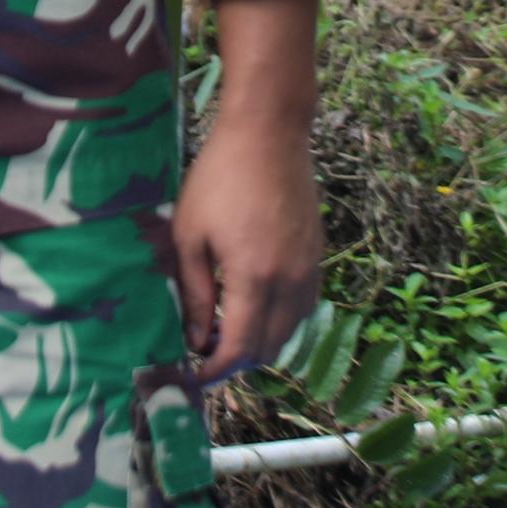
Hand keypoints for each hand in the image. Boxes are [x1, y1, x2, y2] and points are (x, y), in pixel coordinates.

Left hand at [169, 94, 324, 379]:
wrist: (269, 134)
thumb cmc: (219, 178)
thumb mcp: (189, 234)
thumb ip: (193, 292)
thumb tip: (195, 338)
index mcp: (254, 277)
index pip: (239, 349)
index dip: (215, 371)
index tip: (193, 373)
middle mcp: (289, 281)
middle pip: (267, 349)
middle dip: (235, 360)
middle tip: (204, 349)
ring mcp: (308, 269)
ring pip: (290, 332)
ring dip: (259, 342)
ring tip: (225, 326)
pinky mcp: (317, 256)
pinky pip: (303, 307)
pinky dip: (280, 320)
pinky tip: (254, 304)